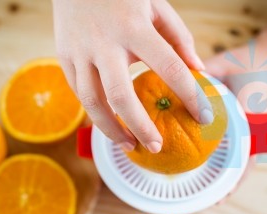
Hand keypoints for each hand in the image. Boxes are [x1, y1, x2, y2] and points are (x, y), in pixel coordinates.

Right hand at [52, 0, 212, 152]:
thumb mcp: (156, 6)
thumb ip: (179, 37)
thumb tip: (198, 70)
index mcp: (134, 27)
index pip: (169, 67)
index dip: (190, 95)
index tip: (203, 117)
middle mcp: (104, 43)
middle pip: (120, 96)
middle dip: (140, 127)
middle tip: (157, 146)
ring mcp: (79, 52)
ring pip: (91, 102)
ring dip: (110, 129)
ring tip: (129, 145)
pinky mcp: (63, 57)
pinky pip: (79, 92)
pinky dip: (95, 111)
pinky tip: (109, 121)